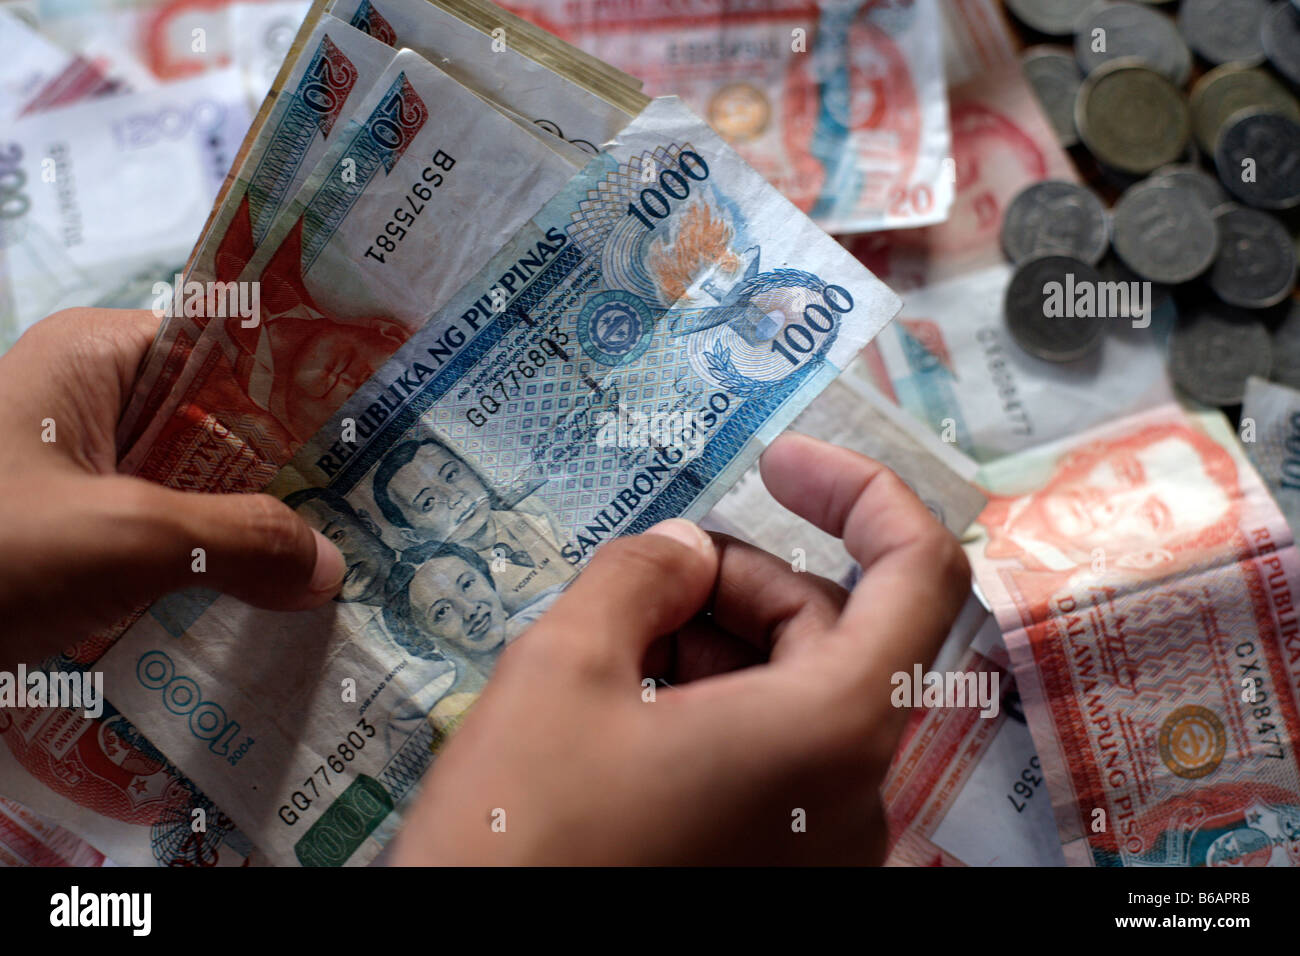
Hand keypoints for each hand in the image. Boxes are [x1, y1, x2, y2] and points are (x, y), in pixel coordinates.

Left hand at [0, 309, 343, 669]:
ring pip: (194, 492)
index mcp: (101, 352)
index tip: (382, 446)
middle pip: (222, 428)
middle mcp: (93, 397)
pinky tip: (257, 609)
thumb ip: (239, 541)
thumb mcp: (119, 539)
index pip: (237, 350)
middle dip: (288, 483)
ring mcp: (77, 468)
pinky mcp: (66, 530)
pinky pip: (159, 539)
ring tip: (332, 577)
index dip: (311, 394)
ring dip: (248, 537)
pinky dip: (203, 572)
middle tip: (376, 528)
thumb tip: (331, 568)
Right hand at [393, 432, 970, 864]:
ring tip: (613, 656)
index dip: (861, 492)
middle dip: (738, 585)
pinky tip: (625, 719)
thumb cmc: (526, 844)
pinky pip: (777, 762)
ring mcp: (824, 849)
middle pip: (836, 635)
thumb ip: (639, 574)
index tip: (779, 464)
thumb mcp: (560, 670)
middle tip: (640, 584)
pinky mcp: (783, 877)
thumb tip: (684, 553)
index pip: (919, 572)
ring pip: (800, 698)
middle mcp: (855, 797)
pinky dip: (717, 713)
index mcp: (829, 731)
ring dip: (716, 649)